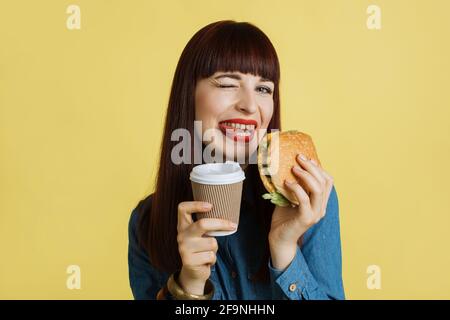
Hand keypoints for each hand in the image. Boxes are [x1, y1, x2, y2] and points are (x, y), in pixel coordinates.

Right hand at [176, 201, 235, 294]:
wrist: (193, 272)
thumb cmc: (200, 249)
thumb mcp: (199, 235)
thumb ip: (206, 225)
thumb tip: (227, 216)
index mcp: (183, 226)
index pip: (183, 209)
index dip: (195, 204)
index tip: (210, 205)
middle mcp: (181, 235)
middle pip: (202, 224)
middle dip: (221, 224)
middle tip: (233, 225)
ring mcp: (184, 248)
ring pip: (211, 242)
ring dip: (215, 248)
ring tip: (208, 252)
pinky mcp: (189, 261)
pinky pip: (211, 256)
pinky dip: (213, 259)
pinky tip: (206, 261)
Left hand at [268, 154, 333, 268]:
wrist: (279, 238)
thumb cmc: (284, 218)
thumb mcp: (290, 197)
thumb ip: (294, 185)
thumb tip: (288, 166)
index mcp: (320, 202)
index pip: (327, 180)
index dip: (318, 167)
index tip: (306, 158)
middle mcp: (321, 207)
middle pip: (324, 181)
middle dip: (312, 167)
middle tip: (299, 157)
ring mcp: (315, 214)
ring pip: (318, 189)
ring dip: (306, 175)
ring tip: (293, 168)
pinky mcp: (305, 218)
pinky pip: (304, 199)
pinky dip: (296, 188)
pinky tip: (286, 182)